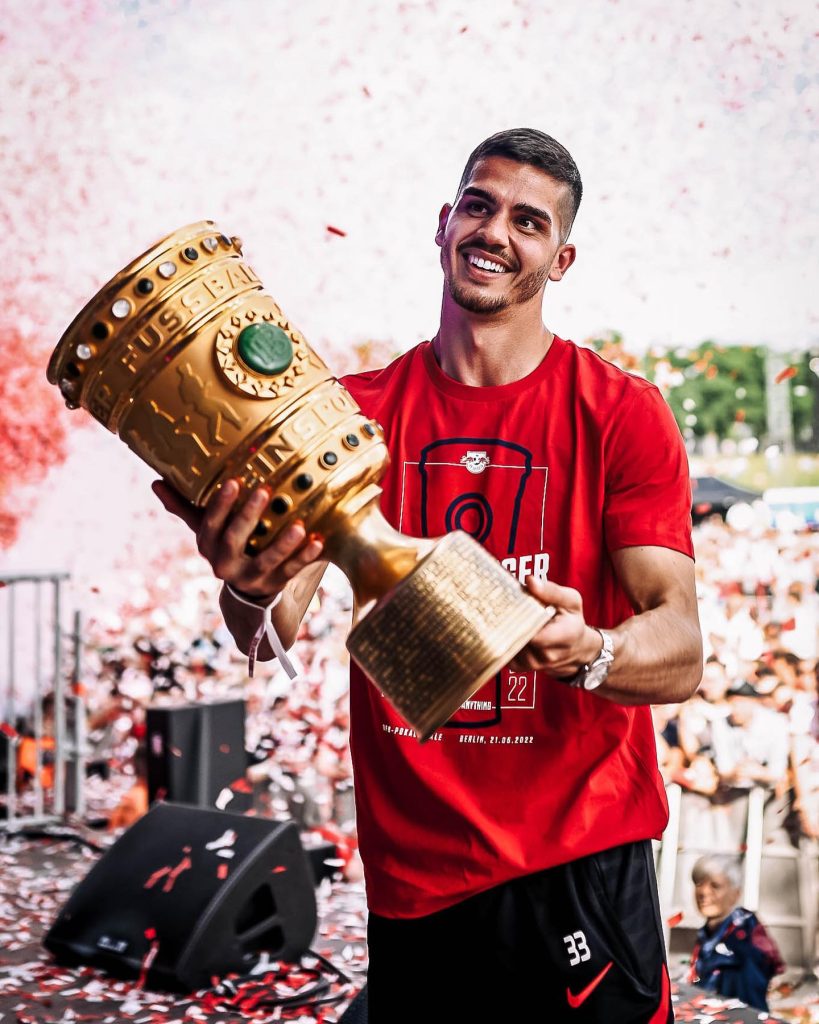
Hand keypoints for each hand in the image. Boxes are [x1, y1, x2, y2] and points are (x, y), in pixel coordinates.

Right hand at [151, 478, 323, 598]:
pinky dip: (305, 557)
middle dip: (247, 516)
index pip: (209, 525)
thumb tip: (155, 482)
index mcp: (208, 547)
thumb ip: (185, 507)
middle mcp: (225, 566)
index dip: (219, 505)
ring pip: (266, 561)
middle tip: (263, 490)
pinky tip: (318, 541)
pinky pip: (291, 572)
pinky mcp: (274, 585)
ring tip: (297, 525)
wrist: (246, 592)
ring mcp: (250, 578)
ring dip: (282, 544)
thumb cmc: (228, 547)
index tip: (233, 481)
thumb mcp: (206, 530)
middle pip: (234, 541)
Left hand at [508, 575, 601, 676]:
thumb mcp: (571, 601)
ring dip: (506, 630)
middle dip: (510, 621)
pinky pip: (504, 652)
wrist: (577, 648)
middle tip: (503, 606)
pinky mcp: (520, 667)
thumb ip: (552, 591)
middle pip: (519, 638)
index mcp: (565, 636)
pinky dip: (503, 640)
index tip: (512, 604)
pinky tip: (509, 628)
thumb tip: (530, 580)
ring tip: (509, 616)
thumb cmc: (572, 621)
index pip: (535, 633)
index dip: (521, 618)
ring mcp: (534, 664)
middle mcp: (549, 655)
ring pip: (509, 645)